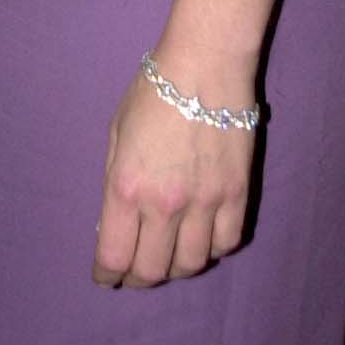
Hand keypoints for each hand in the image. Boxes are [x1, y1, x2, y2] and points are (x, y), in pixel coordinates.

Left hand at [93, 64, 253, 287]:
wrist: (205, 65)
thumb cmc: (152, 92)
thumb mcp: (116, 132)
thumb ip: (114, 179)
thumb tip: (115, 220)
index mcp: (126, 186)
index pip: (114, 255)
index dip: (107, 275)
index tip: (106, 278)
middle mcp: (165, 204)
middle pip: (153, 270)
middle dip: (139, 279)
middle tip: (134, 274)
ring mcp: (206, 203)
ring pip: (192, 263)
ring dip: (175, 268)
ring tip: (167, 259)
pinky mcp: (238, 196)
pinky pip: (226, 243)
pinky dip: (211, 250)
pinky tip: (202, 241)